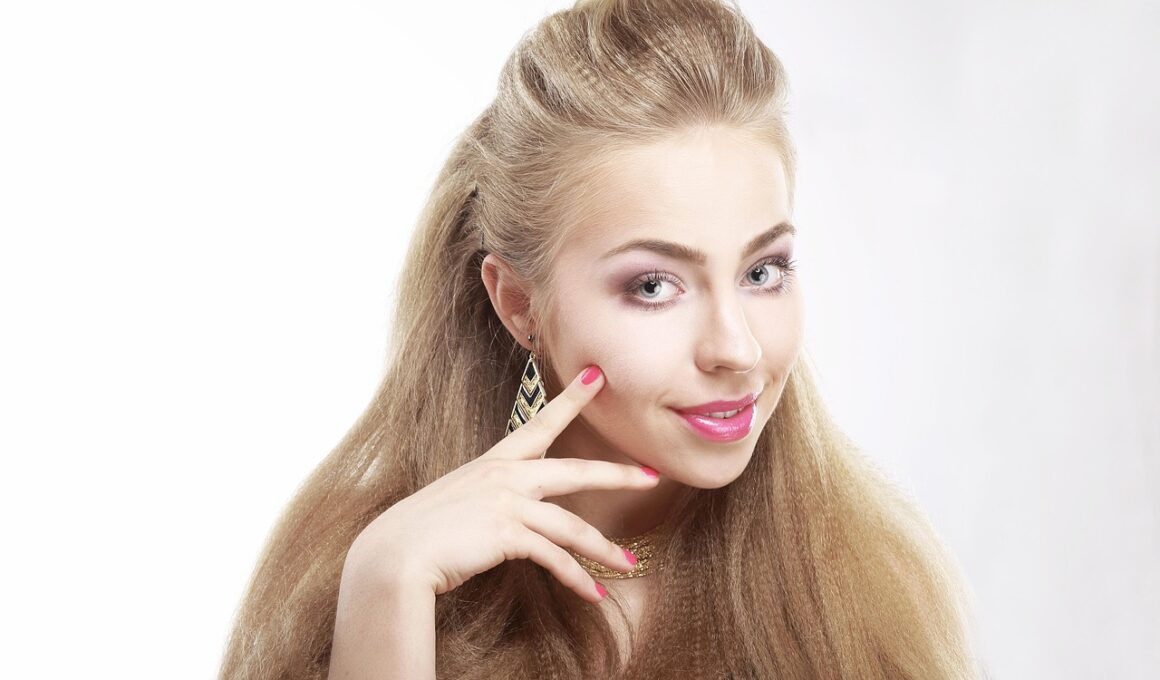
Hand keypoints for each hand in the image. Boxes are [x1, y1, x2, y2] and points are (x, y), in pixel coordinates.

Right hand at [344, 365, 659, 602]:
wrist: (395, 554)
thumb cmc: (421, 531)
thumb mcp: (458, 500)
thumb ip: (488, 498)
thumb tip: (507, 511)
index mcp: (495, 462)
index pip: (540, 423)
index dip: (571, 399)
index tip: (597, 376)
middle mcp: (506, 476)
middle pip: (576, 470)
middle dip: (618, 473)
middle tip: (652, 475)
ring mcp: (508, 503)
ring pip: (572, 524)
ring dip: (603, 549)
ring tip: (630, 565)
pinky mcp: (507, 534)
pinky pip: (554, 557)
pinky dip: (576, 577)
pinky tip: (594, 593)